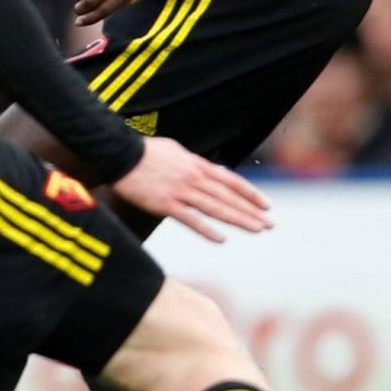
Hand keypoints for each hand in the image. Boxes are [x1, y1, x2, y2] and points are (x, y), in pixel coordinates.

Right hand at [108, 137, 271, 243]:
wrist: (119, 154)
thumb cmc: (145, 152)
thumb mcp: (176, 151)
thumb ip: (195, 163)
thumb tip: (211, 169)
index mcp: (196, 165)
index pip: (230, 181)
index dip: (250, 193)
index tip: (267, 206)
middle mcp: (193, 178)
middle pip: (228, 197)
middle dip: (251, 211)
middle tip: (270, 224)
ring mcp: (179, 191)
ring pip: (215, 208)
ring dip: (238, 220)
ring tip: (257, 230)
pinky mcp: (164, 204)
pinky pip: (189, 219)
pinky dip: (206, 229)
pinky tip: (221, 239)